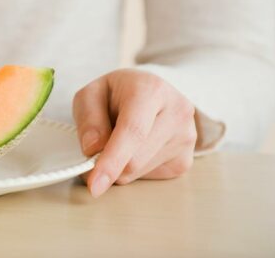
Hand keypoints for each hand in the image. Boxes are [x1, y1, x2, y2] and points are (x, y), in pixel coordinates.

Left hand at [72, 69, 196, 196]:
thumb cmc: (117, 93)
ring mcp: (186, 137)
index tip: (95, 185)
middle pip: (135, 158)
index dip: (112, 160)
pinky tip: (135, 147)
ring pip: (139, 171)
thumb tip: (93, 150)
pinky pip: (149, 177)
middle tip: (92, 153)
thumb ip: (88, 118)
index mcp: (152, 90)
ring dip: (119, 165)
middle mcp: (176, 112)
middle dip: (107, 164)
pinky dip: (133, 169)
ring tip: (120, 138)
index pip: (133, 131)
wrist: (149, 92)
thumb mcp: (91, 94)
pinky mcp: (185, 159)